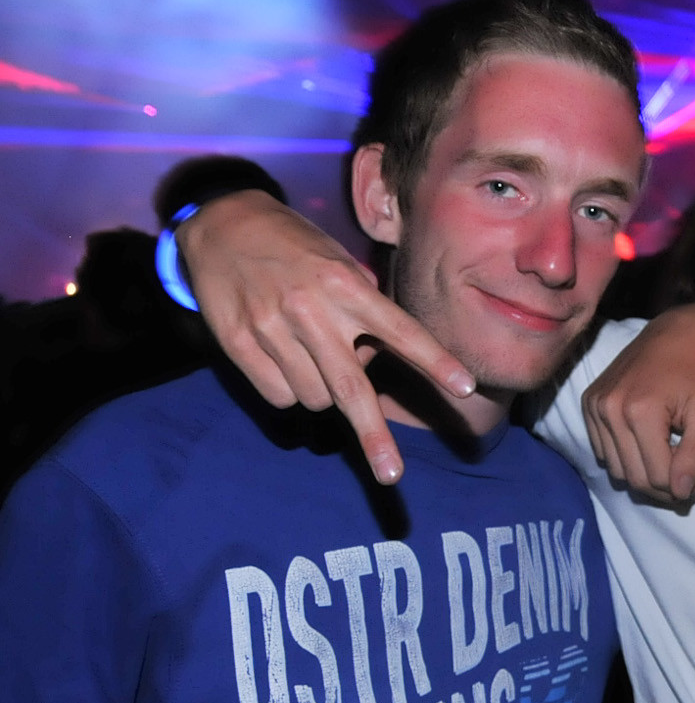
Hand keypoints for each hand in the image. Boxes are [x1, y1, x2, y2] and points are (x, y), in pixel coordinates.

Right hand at [179, 191, 474, 483]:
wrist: (222, 225)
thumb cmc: (297, 249)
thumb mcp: (339, 262)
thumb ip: (364, 309)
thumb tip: (376, 360)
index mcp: (346, 285)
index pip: (400, 330)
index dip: (435, 361)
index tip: (465, 388)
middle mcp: (312, 310)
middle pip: (351, 388)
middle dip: (374, 437)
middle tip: (391, 477)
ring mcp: (272, 329)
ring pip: (314, 398)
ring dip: (323, 392)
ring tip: (311, 353)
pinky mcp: (239, 344)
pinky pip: (279, 396)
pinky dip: (289, 389)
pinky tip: (281, 357)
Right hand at [581, 305, 694, 502]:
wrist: (679, 334)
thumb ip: (694, 457)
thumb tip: (682, 493)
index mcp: (639, 411)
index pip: (657, 476)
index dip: (683, 489)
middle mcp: (609, 410)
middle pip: (634, 477)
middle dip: (665, 488)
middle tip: (690, 480)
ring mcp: (595, 406)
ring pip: (617, 469)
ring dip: (645, 475)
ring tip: (671, 462)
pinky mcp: (589, 402)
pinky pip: (603, 451)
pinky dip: (626, 458)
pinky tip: (649, 445)